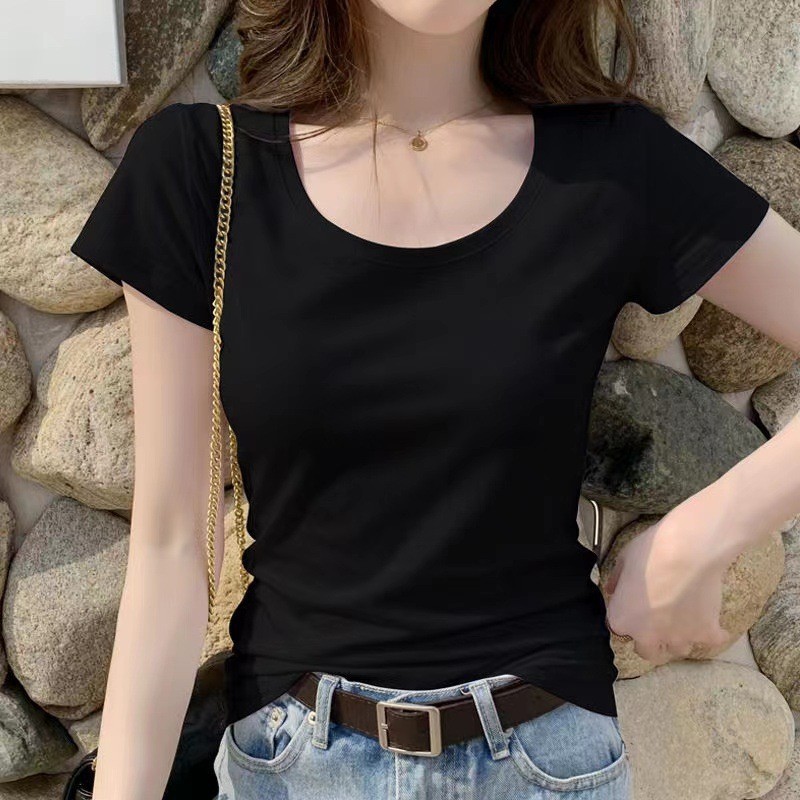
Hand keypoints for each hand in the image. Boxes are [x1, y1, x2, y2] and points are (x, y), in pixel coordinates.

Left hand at [603, 496, 737, 664]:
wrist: (690, 551)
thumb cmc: (651, 552)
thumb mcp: (624, 559)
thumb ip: (617, 580)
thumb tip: (612, 590)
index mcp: (623, 619)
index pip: (619, 629)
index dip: (627, 617)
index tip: (634, 607)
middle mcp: (648, 635)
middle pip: (648, 652)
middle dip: (651, 640)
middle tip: (657, 621)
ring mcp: (679, 637)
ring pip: (678, 650)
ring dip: (679, 637)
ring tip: (683, 618)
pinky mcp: (706, 633)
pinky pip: (711, 641)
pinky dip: (712, 633)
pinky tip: (711, 620)